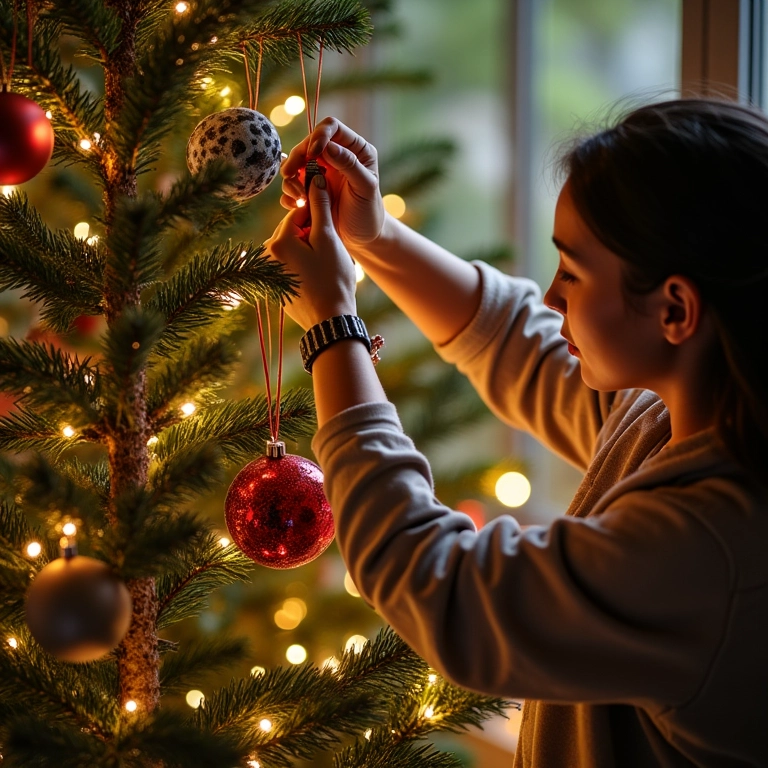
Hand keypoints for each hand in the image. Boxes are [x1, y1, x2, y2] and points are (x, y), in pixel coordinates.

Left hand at [265, 174, 357, 330]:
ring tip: (325, 266)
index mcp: (277, 242)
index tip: (331, 228)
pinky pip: (291, 266)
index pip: (297, 214)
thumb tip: (315, 178)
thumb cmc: (332, 279)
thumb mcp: (328, 238)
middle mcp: (266, 256)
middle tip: (330, 252)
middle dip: (312, 236)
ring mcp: (269, 273)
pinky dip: (304, 266)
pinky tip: (318, 278)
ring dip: (309, 251)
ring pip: (293, 249)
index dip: (318, 217)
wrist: (330, 321)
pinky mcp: (276, 286)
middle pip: (293, 231)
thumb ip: (320, 206)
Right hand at [280, 117, 385, 248]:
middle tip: (289, 173)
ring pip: (296, 163)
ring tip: (299, 197)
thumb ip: (350, 165)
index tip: (312, 152)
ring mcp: (320, 172)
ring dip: (291, 178)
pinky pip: (292, 184)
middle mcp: (335, 157)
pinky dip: (290, 194)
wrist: (363, 238)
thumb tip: (329, 147)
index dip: (319, 135)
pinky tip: (298, 206)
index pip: (331, 127)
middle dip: (297, 156)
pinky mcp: (309, 189)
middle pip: (308, 143)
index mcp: (355, 150)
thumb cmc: (369, 212)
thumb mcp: (365, 188)